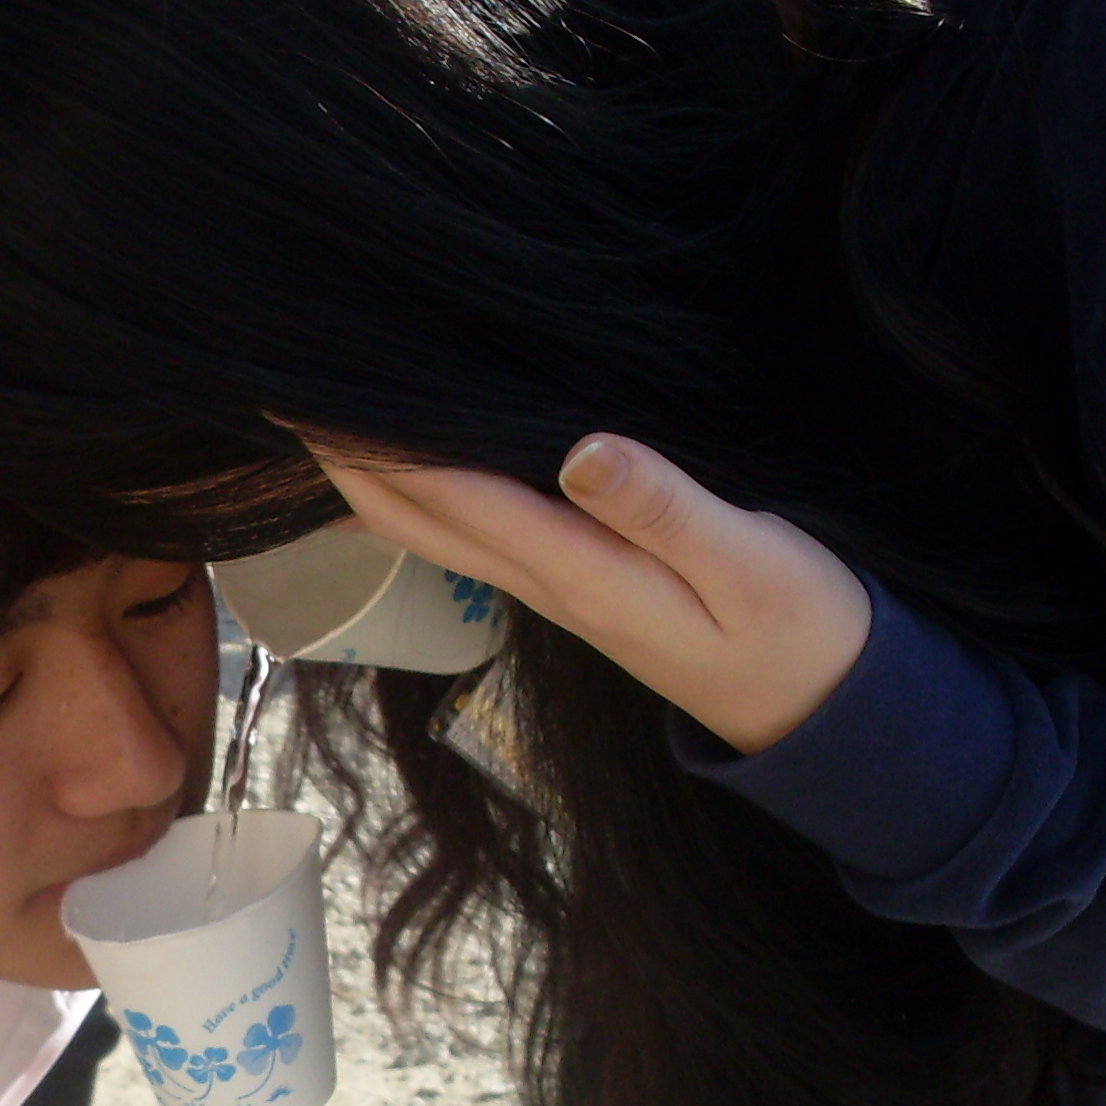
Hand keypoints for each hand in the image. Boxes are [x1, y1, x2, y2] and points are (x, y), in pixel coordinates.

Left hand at [315, 435, 872, 754]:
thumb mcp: (752, 564)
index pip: (452, 498)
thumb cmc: (802, 630)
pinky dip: (425, 496)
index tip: (313, 391)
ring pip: (436, 530)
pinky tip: (406, 472)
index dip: (376, 446)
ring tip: (320, 422)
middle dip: (346, 461)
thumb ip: (667, 508)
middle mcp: (551, 584)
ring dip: (373, 480)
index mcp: (581, 571)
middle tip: (278, 392)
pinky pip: (475, 533)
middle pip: (417, 520)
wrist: (827, 714)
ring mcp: (560, 589)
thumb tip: (582, 451)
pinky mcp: (581, 584)